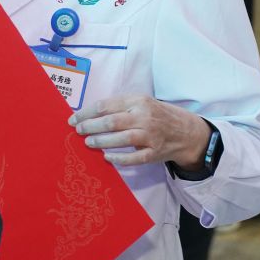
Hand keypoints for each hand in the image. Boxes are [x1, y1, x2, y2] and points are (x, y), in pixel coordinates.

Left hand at [69, 95, 211, 168]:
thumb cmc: (157, 115)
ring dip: (100, 141)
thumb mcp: (141, 102)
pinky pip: (133, 158)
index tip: (73, 118)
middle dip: (90, 127)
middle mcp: (144, 117)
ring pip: (120, 139)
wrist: (186, 132)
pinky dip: (117, 159)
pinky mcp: (154, 153)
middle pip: (110, 122)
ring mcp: (150, 136)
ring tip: (88, 142)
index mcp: (138, 101)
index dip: (86, 113)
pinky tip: (106, 157)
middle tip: (78, 131)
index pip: (105, 105)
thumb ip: (119, 106)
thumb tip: (89, 114)